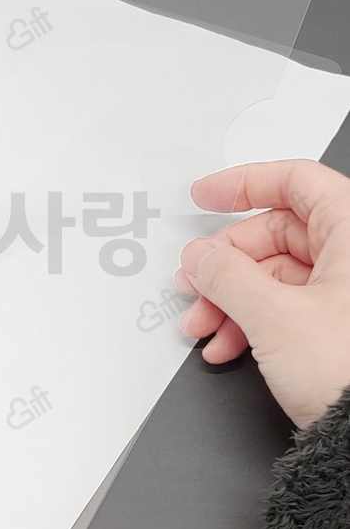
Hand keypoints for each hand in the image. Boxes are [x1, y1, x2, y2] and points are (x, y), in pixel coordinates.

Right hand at [174, 158, 349, 428]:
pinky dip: (248, 323)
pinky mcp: (335, 326)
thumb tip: (200, 257)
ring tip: (203, 327)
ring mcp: (345, 294)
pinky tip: (227, 346)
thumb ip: (226, 277)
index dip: (244, 184)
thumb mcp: (275, 317)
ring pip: (273, 276)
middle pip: (275, 236)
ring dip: (229, 301)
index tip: (204, 197)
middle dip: (225, 265)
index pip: (296, 182)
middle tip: (193, 284)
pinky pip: (282, 307)